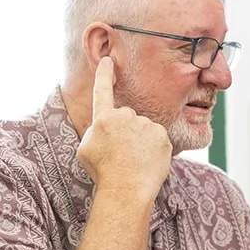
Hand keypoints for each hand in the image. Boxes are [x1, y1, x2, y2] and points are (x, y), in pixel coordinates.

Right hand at [75, 57, 173, 201]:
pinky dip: (154, 148)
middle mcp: (124, 116)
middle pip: (127, 118)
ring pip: (144, 129)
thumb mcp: (87, 149)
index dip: (104, 75)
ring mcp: (145, 124)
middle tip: (121, 153)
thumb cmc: (103, 172)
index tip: (108, 60)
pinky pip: (158, 138)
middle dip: (126, 131)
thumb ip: (96, 131)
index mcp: (103, 119)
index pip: (102, 91)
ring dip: (141, 141)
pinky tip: (147, 162)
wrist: (126, 189)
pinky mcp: (162, 135)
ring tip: (134, 161)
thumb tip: (105, 126)